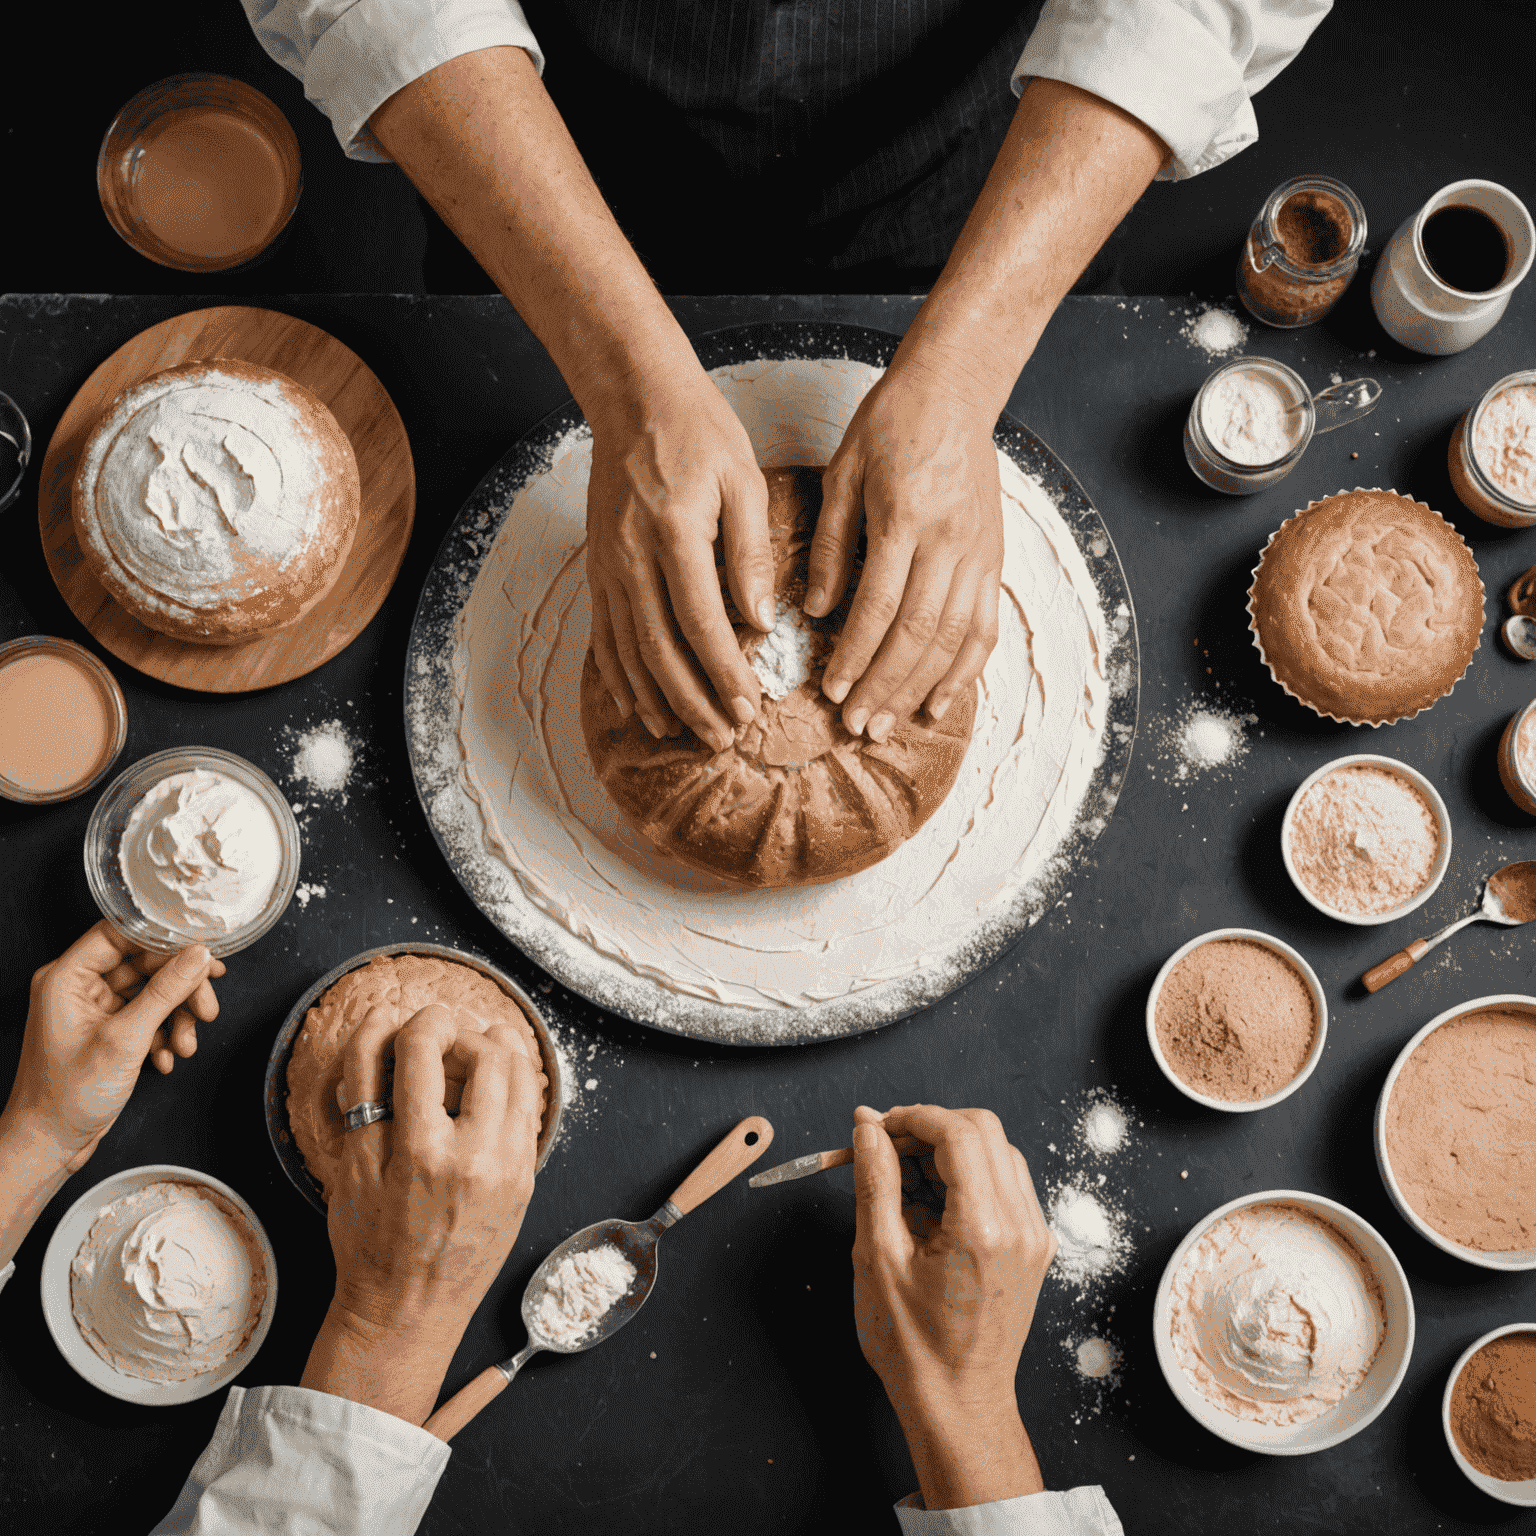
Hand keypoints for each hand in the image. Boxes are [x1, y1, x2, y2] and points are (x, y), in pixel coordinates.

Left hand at [3, 921, 223, 1171]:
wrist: (50, 1143)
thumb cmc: (66, 1096)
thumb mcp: (125, 1039)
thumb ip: (165, 991)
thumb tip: (199, 955)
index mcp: (67, 977)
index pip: (121, 934)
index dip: (164, 939)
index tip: (201, 950)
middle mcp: (79, 987)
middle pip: (145, 965)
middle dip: (180, 989)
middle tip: (207, 1007)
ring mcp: (94, 1009)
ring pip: (152, 992)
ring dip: (177, 1017)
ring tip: (186, 1045)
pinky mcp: (107, 1030)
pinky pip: (147, 1016)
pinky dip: (164, 1034)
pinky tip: (167, 1057)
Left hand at [304, 1003, 544, 1422]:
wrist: (402, 1311)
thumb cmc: (459, 1258)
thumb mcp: (514, 1198)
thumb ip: (513, 1133)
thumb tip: (505, 1067)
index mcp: (505, 1165)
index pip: (512, 1069)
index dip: (500, 1038)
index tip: (489, 1036)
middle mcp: (460, 1156)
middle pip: (470, 1050)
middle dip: (459, 1024)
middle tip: (448, 1027)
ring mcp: (404, 1155)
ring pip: (411, 1050)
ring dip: (414, 1021)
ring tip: (413, 1022)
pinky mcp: (358, 1158)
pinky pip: (358, 1079)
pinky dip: (366, 1041)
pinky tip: (375, 1029)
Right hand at [585, 370, 775, 752]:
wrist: (633, 397)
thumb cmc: (698, 432)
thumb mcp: (743, 480)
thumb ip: (752, 552)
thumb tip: (760, 619)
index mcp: (673, 533)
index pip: (701, 621)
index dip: (725, 672)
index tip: (749, 707)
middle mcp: (631, 557)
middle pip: (660, 649)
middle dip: (693, 700)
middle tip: (722, 737)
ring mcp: (607, 566)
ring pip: (627, 650)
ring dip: (656, 699)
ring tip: (683, 734)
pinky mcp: (597, 568)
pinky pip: (605, 635)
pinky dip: (620, 677)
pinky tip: (638, 706)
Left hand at [809, 365, 1003, 740]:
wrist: (956, 389)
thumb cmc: (891, 425)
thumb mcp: (843, 473)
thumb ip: (832, 544)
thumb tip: (818, 610)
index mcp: (907, 517)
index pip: (880, 605)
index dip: (855, 654)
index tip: (831, 690)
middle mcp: (950, 541)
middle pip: (918, 633)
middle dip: (884, 686)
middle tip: (854, 726)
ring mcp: (979, 553)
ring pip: (953, 639)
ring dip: (918, 689)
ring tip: (886, 724)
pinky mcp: (993, 558)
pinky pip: (984, 627)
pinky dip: (965, 671)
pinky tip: (939, 702)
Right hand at [851, 1103, 1053, 1508]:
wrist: (959, 1403)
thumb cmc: (915, 1347)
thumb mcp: (877, 1257)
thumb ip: (875, 1181)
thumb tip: (868, 1129)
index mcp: (983, 1228)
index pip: (959, 1132)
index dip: (912, 1117)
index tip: (878, 1127)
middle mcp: (1021, 1225)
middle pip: (984, 1131)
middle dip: (930, 1127)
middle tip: (886, 1148)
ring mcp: (1033, 1236)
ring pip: (997, 1153)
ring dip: (949, 1150)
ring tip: (904, 1182)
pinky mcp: (1033, 1246)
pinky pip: (1004, 1184)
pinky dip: (967, 1176)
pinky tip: (930, 1203)